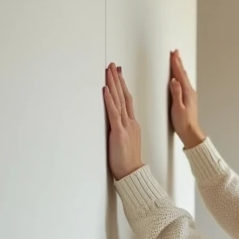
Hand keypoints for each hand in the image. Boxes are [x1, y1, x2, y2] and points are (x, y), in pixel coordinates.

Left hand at [103, 63, 143, 179]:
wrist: (132, 172)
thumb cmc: (128, 161)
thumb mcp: (127, 142)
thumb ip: (123, 130)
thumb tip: (117, 125)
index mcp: (132, 124)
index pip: (127, 101)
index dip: (123, 86)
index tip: (119, 75)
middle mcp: (130, 122)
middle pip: (124, 96)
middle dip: (118, 80)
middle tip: (113, 66)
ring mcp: (125, 126)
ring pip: (119, 100)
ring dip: (113, 84)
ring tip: (109, 70)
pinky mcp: (119, 132)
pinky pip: (114, 113)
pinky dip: (109, 100)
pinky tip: (106, 89)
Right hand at [168, 49, 204, 148]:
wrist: (190, 133)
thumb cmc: (184, 123)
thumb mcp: (177, 108)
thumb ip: (176, 93)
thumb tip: (174, 80)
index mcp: (187, 92)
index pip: (180, 74)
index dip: (176, 63)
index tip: (173, 54)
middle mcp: (190, 92)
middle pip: (183, 74)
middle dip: (178, 62)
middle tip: (175, 52)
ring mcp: (190, 95)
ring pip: (183, 78)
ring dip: (180, 68)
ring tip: (177, 61)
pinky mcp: (188, 99)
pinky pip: (184, 83)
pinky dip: (181, 76)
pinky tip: (179, 78)